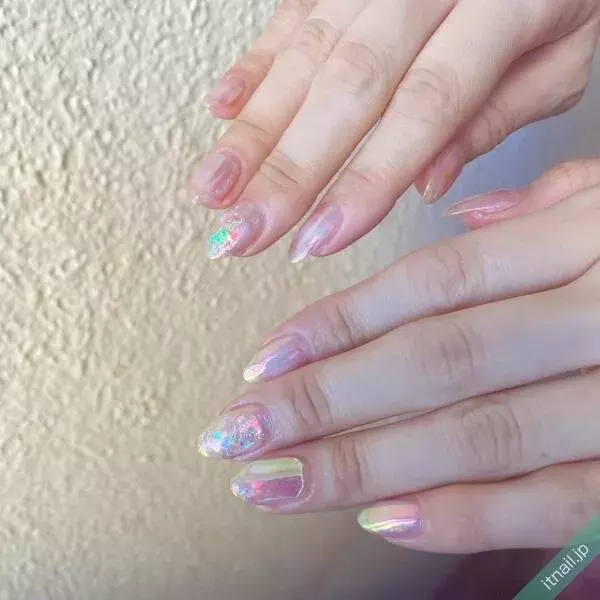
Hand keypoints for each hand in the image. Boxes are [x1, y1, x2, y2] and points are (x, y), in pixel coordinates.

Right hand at [191, 0, 598, 261]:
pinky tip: (222, 108)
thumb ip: (499, 113)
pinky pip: (290, 15)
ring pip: (305, 57)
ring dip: (253, 130)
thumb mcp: (563, 59)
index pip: (423, 107)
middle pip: (346, 88)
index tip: (320, 239)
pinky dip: (255, 65)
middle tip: (241, 233)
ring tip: (213, 192)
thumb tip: (430, 182)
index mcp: (501, 6)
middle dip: (288, 170)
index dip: (367, 180)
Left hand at [198, 159, 599, 552]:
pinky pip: (555, 499)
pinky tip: (382, 521)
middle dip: (323, 404)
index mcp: (589, 238)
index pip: (429, 285)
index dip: (337, 326)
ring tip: (275, 481)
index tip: (263, 361)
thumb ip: (549, 206)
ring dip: (363, 467)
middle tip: (237, 432)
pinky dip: (465, 514)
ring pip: (475, 435)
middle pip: (431, 363)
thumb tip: (461, 224)